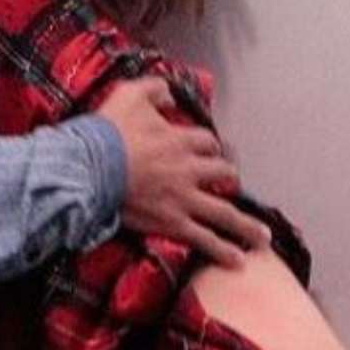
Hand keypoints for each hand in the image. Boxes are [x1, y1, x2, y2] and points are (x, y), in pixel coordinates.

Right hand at [96, 78, 270, 266]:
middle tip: (229, 182)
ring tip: (260, 238)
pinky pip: (204, 238)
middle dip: (227, 177)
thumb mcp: (130, 94)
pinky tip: (237, 260)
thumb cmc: (107, 132)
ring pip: (224, 212)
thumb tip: (170, 96)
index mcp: (180, 140)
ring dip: (245, 226)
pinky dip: (222, 250)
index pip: (207, 141)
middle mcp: (189, 169)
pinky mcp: (172, 221)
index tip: (207, 150)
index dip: (208, 146)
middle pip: (222, 173)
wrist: (88, 167)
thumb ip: (154, 89)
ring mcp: (183, 198)